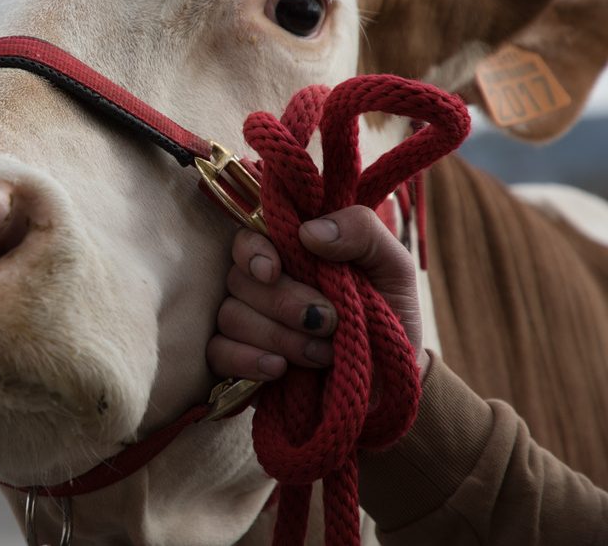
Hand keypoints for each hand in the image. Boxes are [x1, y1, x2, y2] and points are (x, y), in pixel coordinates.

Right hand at [205, 205, 425, 381]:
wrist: (393, 381)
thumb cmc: (389, 315)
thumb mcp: (394, 268)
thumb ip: (362, 231)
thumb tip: (309, 232)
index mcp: (292, 254)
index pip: (248, 238)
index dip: (252, 252)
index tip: (273, 270)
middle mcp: (261, 284)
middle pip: (239, 280)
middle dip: (284, 304)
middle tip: (329, 323)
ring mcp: (246, 322)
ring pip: (231, 316)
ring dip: (278, 337)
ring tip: (322, 356)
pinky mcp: (238, 360)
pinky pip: (218, 352)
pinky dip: (246, 359)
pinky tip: (278, 370)